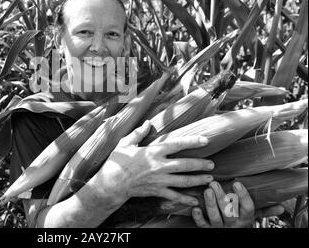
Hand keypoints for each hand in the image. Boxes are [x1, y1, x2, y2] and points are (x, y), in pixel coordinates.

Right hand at [99, 120, 214, 206]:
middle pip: (185, 164)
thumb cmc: (117, 162)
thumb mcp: (126, 143)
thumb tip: (147, 122)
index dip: (193, 141)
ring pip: (183, 180)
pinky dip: (185, 199)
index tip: (206, 140)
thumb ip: (139, 132)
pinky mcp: (157, 191)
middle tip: (212, 164)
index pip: (177, 144)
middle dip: (201, 164)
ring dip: (198, 180)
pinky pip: (174, 196)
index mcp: (153, 151)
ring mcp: (159, 180)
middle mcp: (159, 166)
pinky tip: (195, 200)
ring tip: (210, 179)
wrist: (111, 183)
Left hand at [191, 181, 284, 227]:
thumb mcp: (253, 218)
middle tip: (214, 183)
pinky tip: (195, 208)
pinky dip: (199, 218)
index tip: (237, 183)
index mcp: (246, 219)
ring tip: (207, 191)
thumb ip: (264, 211)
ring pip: (216, 217)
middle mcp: (234, 224)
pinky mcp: (209, 230)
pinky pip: (203, 226)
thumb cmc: (241, 224)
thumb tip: (281, 207)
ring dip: (211, 204)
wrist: (231, 236)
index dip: (243, 196)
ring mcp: (220, 228)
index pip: (248, 208)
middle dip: (222, 198)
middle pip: (229, 212)